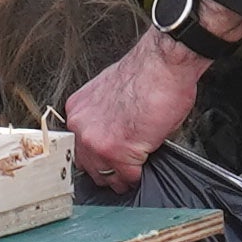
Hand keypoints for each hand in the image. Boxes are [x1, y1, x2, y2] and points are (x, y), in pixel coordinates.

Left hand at [63, 29, 208, 194]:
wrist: (163, 64)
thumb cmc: (146, 73)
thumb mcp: (111, 95)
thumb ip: (104, 118)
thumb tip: (113, 132)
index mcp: (78, 110)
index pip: (78, 146)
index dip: (96, 155)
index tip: (106, 159)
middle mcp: (81, 127)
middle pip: (87, 165)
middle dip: (105, 170)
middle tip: (120, 170)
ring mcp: (97, 142)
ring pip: (104, 176)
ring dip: (120, 177)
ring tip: (132, 173)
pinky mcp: (119, 152)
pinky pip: (127, 177)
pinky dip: (137, 176)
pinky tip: (143, 167)